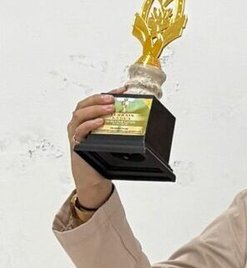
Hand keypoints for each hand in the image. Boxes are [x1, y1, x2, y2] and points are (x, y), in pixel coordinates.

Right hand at [66, 90, 125, 210]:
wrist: (94, 177)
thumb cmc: (104, 156)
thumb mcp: (113, 139)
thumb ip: (122, 128)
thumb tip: (149, 121)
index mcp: (88, 120)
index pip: (94, 101)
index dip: (108, 93)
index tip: (123, 89)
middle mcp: (78, 124)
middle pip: (83, 105)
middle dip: (98, 99)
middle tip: (113, 98)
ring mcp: (76, 133)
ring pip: (79, 115)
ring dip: (94, 109)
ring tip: (109, 108)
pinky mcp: (75, 144)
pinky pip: (79, 131)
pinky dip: (89, 125)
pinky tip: (100, 122)